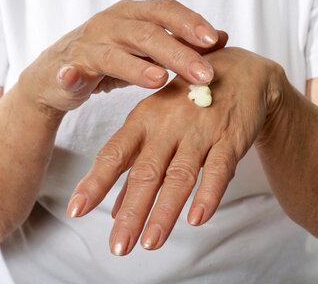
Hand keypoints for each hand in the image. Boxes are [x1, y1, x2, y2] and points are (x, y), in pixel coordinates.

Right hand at [18, 0, 227, 113]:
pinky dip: (71, 74)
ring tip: (160, 80)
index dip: (189, 22)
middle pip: (147, 32)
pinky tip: (74, 78)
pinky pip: (69, 71)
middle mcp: (111, 23)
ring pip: (114, 54)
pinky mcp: (67, 68)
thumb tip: (222, 37)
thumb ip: (181, 42)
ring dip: (137, 66)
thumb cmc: (110, 57)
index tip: (214, 40)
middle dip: (178, 53)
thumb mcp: (147, 48)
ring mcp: (88, 45)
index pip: (164, 10)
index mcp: (132, 14)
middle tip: (203, 75)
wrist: (57, 73)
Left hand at [66, 47, 286, 254]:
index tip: (76, 210)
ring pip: (180, 175)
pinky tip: (198, 219)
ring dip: (165, 211)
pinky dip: (208, 194)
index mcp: (144, 119)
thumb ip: (135, 163)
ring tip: (151, 242)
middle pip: (146, 172)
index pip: (114, 153)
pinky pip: (218, 168)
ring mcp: (200, 131)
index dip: (95, 182)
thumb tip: (113, 208)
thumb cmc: (188, 100)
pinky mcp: (230, 138)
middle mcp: (168, 125)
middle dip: (131, 211)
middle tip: (119, 246)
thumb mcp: (157, 122)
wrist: (240, 71)